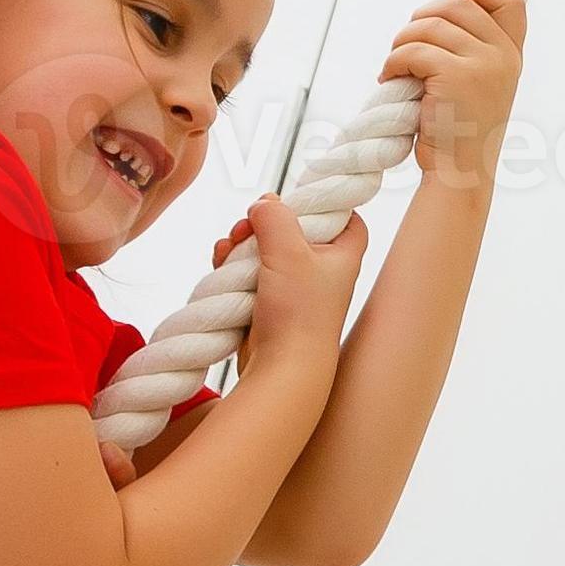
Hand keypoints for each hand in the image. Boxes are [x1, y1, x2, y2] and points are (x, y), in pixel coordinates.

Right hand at [231, 195, 367, 363]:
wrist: (281, 368)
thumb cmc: (299, 313)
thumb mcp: (290, 252)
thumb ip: (276, 218)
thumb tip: (264, 202)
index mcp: (343, 251)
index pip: (343, 212)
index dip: (321, 200)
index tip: (295, 197)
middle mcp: (322, 266)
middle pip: (293, 225)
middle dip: (263, 223)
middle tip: (246, 228)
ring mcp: (294, 284)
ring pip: (265, 247)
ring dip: (242, 244)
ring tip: (229, 249)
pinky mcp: (269, 300)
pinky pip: (249, 271)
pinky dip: (233, 265)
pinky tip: (221, 262)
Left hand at [385, 0, 530, 188]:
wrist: (459, 174)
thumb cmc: (459, 130)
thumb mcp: (480, 83)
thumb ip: (475, 47)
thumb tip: (449, 3)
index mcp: (512, 55)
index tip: (450, 2)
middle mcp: (504, 56)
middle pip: (459, 2)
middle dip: (423, 16)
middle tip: (406, 43)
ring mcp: (484, 65)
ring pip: (430, 24)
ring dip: (402, 41)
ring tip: (395, 65)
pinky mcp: (457, 77)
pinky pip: (413, 50)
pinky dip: (393, 61)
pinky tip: (389, 78)